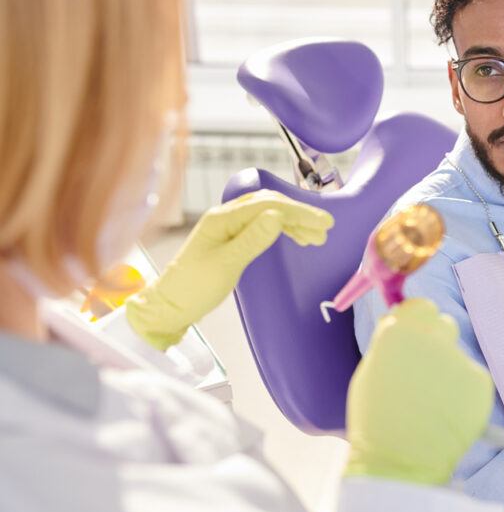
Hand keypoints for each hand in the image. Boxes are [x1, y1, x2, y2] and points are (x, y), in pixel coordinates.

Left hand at [126, 190, 332, 349]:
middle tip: (325, 229)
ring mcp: (228, 227)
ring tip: (316, 237)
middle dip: (300, 215)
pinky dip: (283, 229)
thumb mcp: (226, 265)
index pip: (269, 206)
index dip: (299, 212)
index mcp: (223, 218)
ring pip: (268, 214)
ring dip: (294, 223)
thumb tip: (278, 217)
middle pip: (270, 205)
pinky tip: (295, 237)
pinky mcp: (231, 239)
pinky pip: (262, 225)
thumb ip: (253, 239)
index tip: (324, 223)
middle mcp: (225, 216)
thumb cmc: (193, 288)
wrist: (169, 306)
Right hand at [344, 298, 494, 485]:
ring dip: (449, 371)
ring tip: (433, 402)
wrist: (401, 461)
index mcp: (398, 332)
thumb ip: (390, 342)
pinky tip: (448, 413)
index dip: (418, 321)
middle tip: (426, 371)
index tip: (415, 334)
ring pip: (459, 356)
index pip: (419, 306)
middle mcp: (431, 338)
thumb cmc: (377, 421)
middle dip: (437, 341)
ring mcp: (459, 359)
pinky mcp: (480, 382)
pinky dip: (465, 393)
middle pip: (444, 324)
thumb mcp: (370, 371)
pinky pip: (473, 379)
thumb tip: (401, 324)